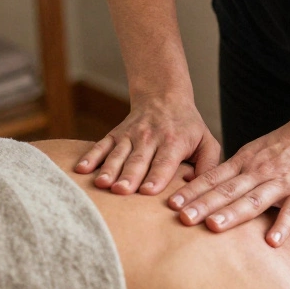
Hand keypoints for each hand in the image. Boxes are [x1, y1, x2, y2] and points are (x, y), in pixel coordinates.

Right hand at [75, 93, 220, 194]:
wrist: (164, 97)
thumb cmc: (188, 127)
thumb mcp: (207, 142)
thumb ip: (208, 165)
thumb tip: (201, 188)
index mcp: (174, 142)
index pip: (164, 162)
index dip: (156, 177)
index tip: (147, 191)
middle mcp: (150, 138)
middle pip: (138, 160)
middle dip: (129, 176)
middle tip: (121, 191)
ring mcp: (130, 136)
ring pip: (118, 154)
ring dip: (109, 169)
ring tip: (101, 184)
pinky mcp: (115, 134)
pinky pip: (101, 145)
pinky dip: (91, 157)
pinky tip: (81, 170)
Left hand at [168, 117, 289, 246]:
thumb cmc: (283, 146)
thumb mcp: (252, 152)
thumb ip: (232, 172)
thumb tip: (202, 190)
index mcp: (244, 162)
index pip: (213, 178)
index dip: (193, 191)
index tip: (172, 204)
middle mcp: (259, 171)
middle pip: (228, 190)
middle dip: (204, 205)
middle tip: (183, 219)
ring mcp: (282, 181)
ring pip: (255, 199)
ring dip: (234, 213)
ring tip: (214, 227)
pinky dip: (283, 225)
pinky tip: (272, 242)